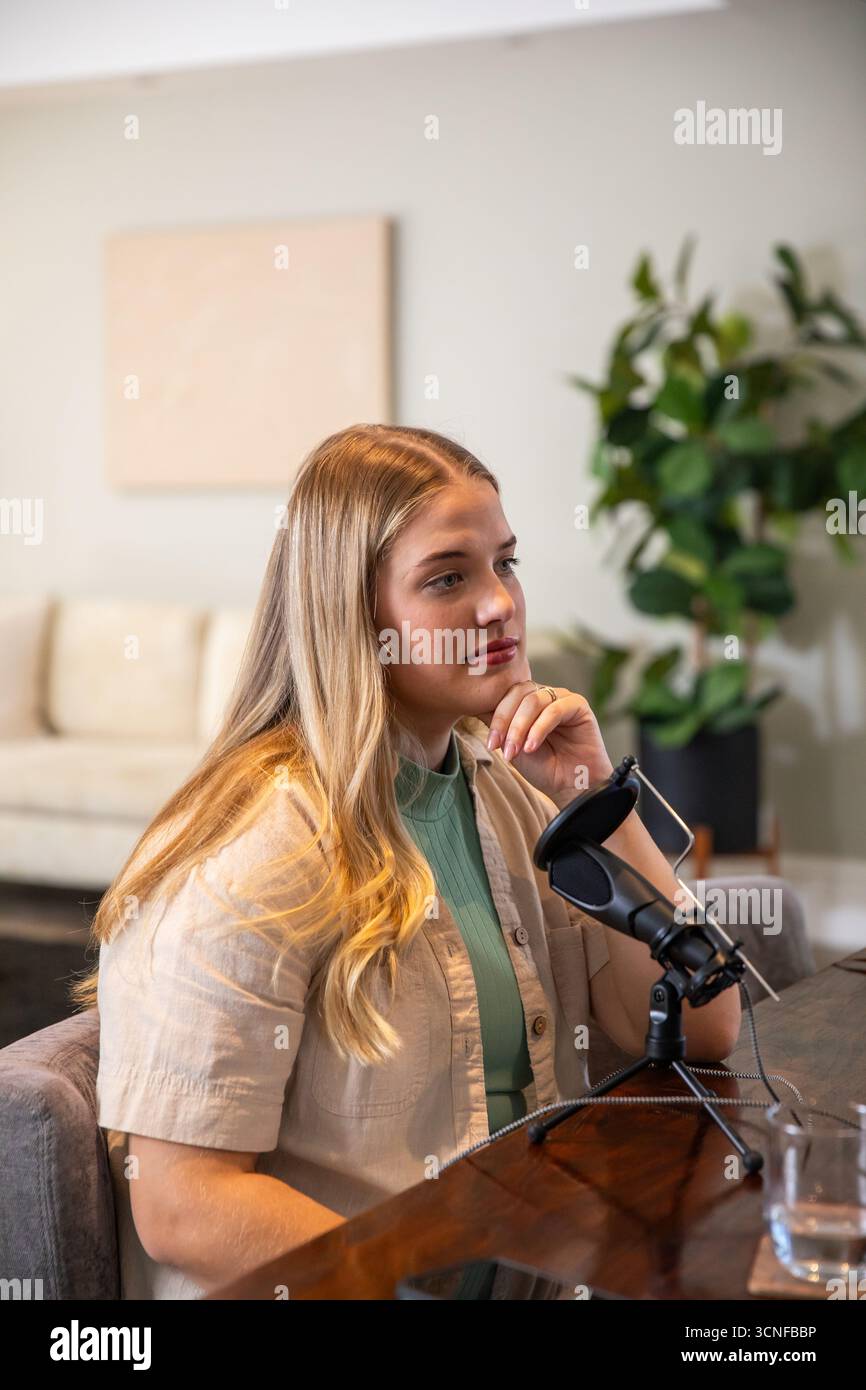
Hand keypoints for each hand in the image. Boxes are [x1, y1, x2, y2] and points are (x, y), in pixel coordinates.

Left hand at [479, 681, 613, 806]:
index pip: (505, 694)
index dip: (495, 715)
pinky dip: (539, 728)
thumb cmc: (543, 767)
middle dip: (504, 720)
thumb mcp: (511, 745)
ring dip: (520, 727)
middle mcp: (544, 695)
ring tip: (516, 751)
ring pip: (533, 700)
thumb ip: (496, 724)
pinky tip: (532, 747)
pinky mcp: (578, 705)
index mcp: (527, 701)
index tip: (490, 743)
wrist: (571, 786)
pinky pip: (555, 709)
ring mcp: (561, 698)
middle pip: (517, 693)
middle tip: (498, 746)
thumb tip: (471, 706)